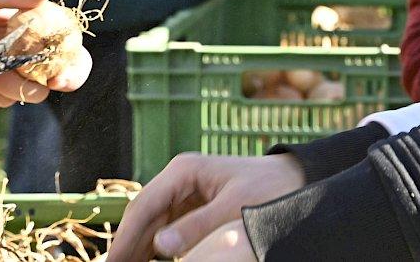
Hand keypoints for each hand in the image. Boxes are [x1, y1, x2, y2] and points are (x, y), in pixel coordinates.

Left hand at [0, 0, 91, 109]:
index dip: (73, 72)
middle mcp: (27, 56)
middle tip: (4, 69)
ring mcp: (4, 75)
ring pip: (16, 97)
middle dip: (29, 83)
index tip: (58, 79)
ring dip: (0, 86)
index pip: (73, 58)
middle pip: (45, 86)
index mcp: (40, 32)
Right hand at [105, 153, 304, 261]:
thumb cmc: (268, 190)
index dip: (124, 238)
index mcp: (184, 171)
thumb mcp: (236, 209)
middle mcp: (178, 179)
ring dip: (137, 248)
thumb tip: (161, 247)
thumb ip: (199, 226)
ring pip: (150, 224)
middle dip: (126, 245)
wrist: (295, 180)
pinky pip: (166, 229)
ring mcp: (184, 192)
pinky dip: (154, 248)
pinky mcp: (192, 207)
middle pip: (142, 216)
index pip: (144, 206)